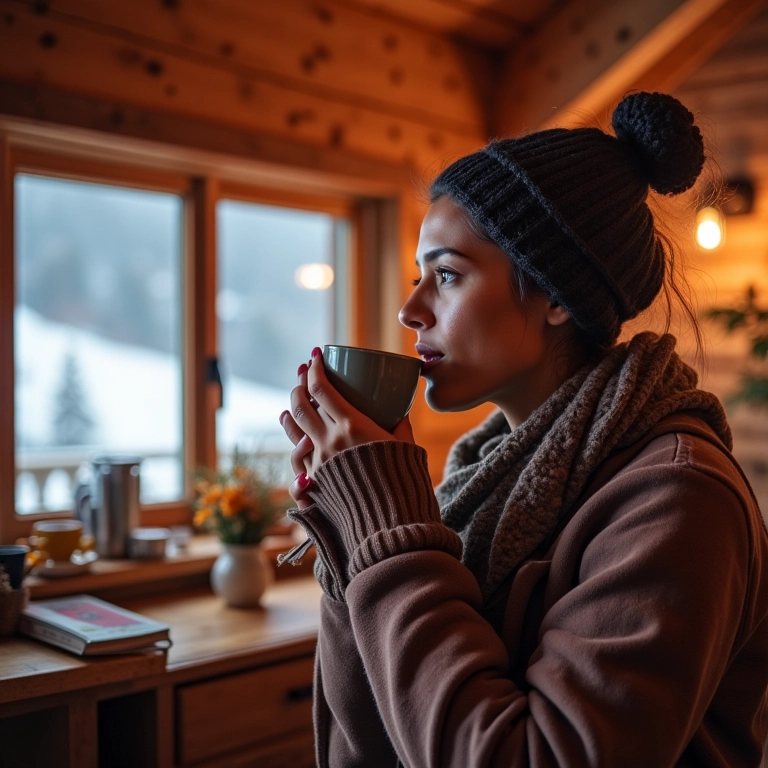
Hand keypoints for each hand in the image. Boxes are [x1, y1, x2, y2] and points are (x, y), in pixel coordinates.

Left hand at [280, 347, 414, 486]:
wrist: (389, 521)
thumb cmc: (403, 481)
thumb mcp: (405, 445)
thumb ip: (399, 424)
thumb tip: (400, 410)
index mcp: (352, 425)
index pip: (321, 388)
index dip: (314, 368)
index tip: (315, 355)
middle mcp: (329, 440)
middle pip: (301, 403)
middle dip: (299, 383)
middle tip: (304, 372)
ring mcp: (319, 461)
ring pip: (294, 427)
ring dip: (291, 408)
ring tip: (293, 398)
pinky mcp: (315, 480)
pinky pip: (297, 452)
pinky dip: (293, 435)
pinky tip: (292, 429)